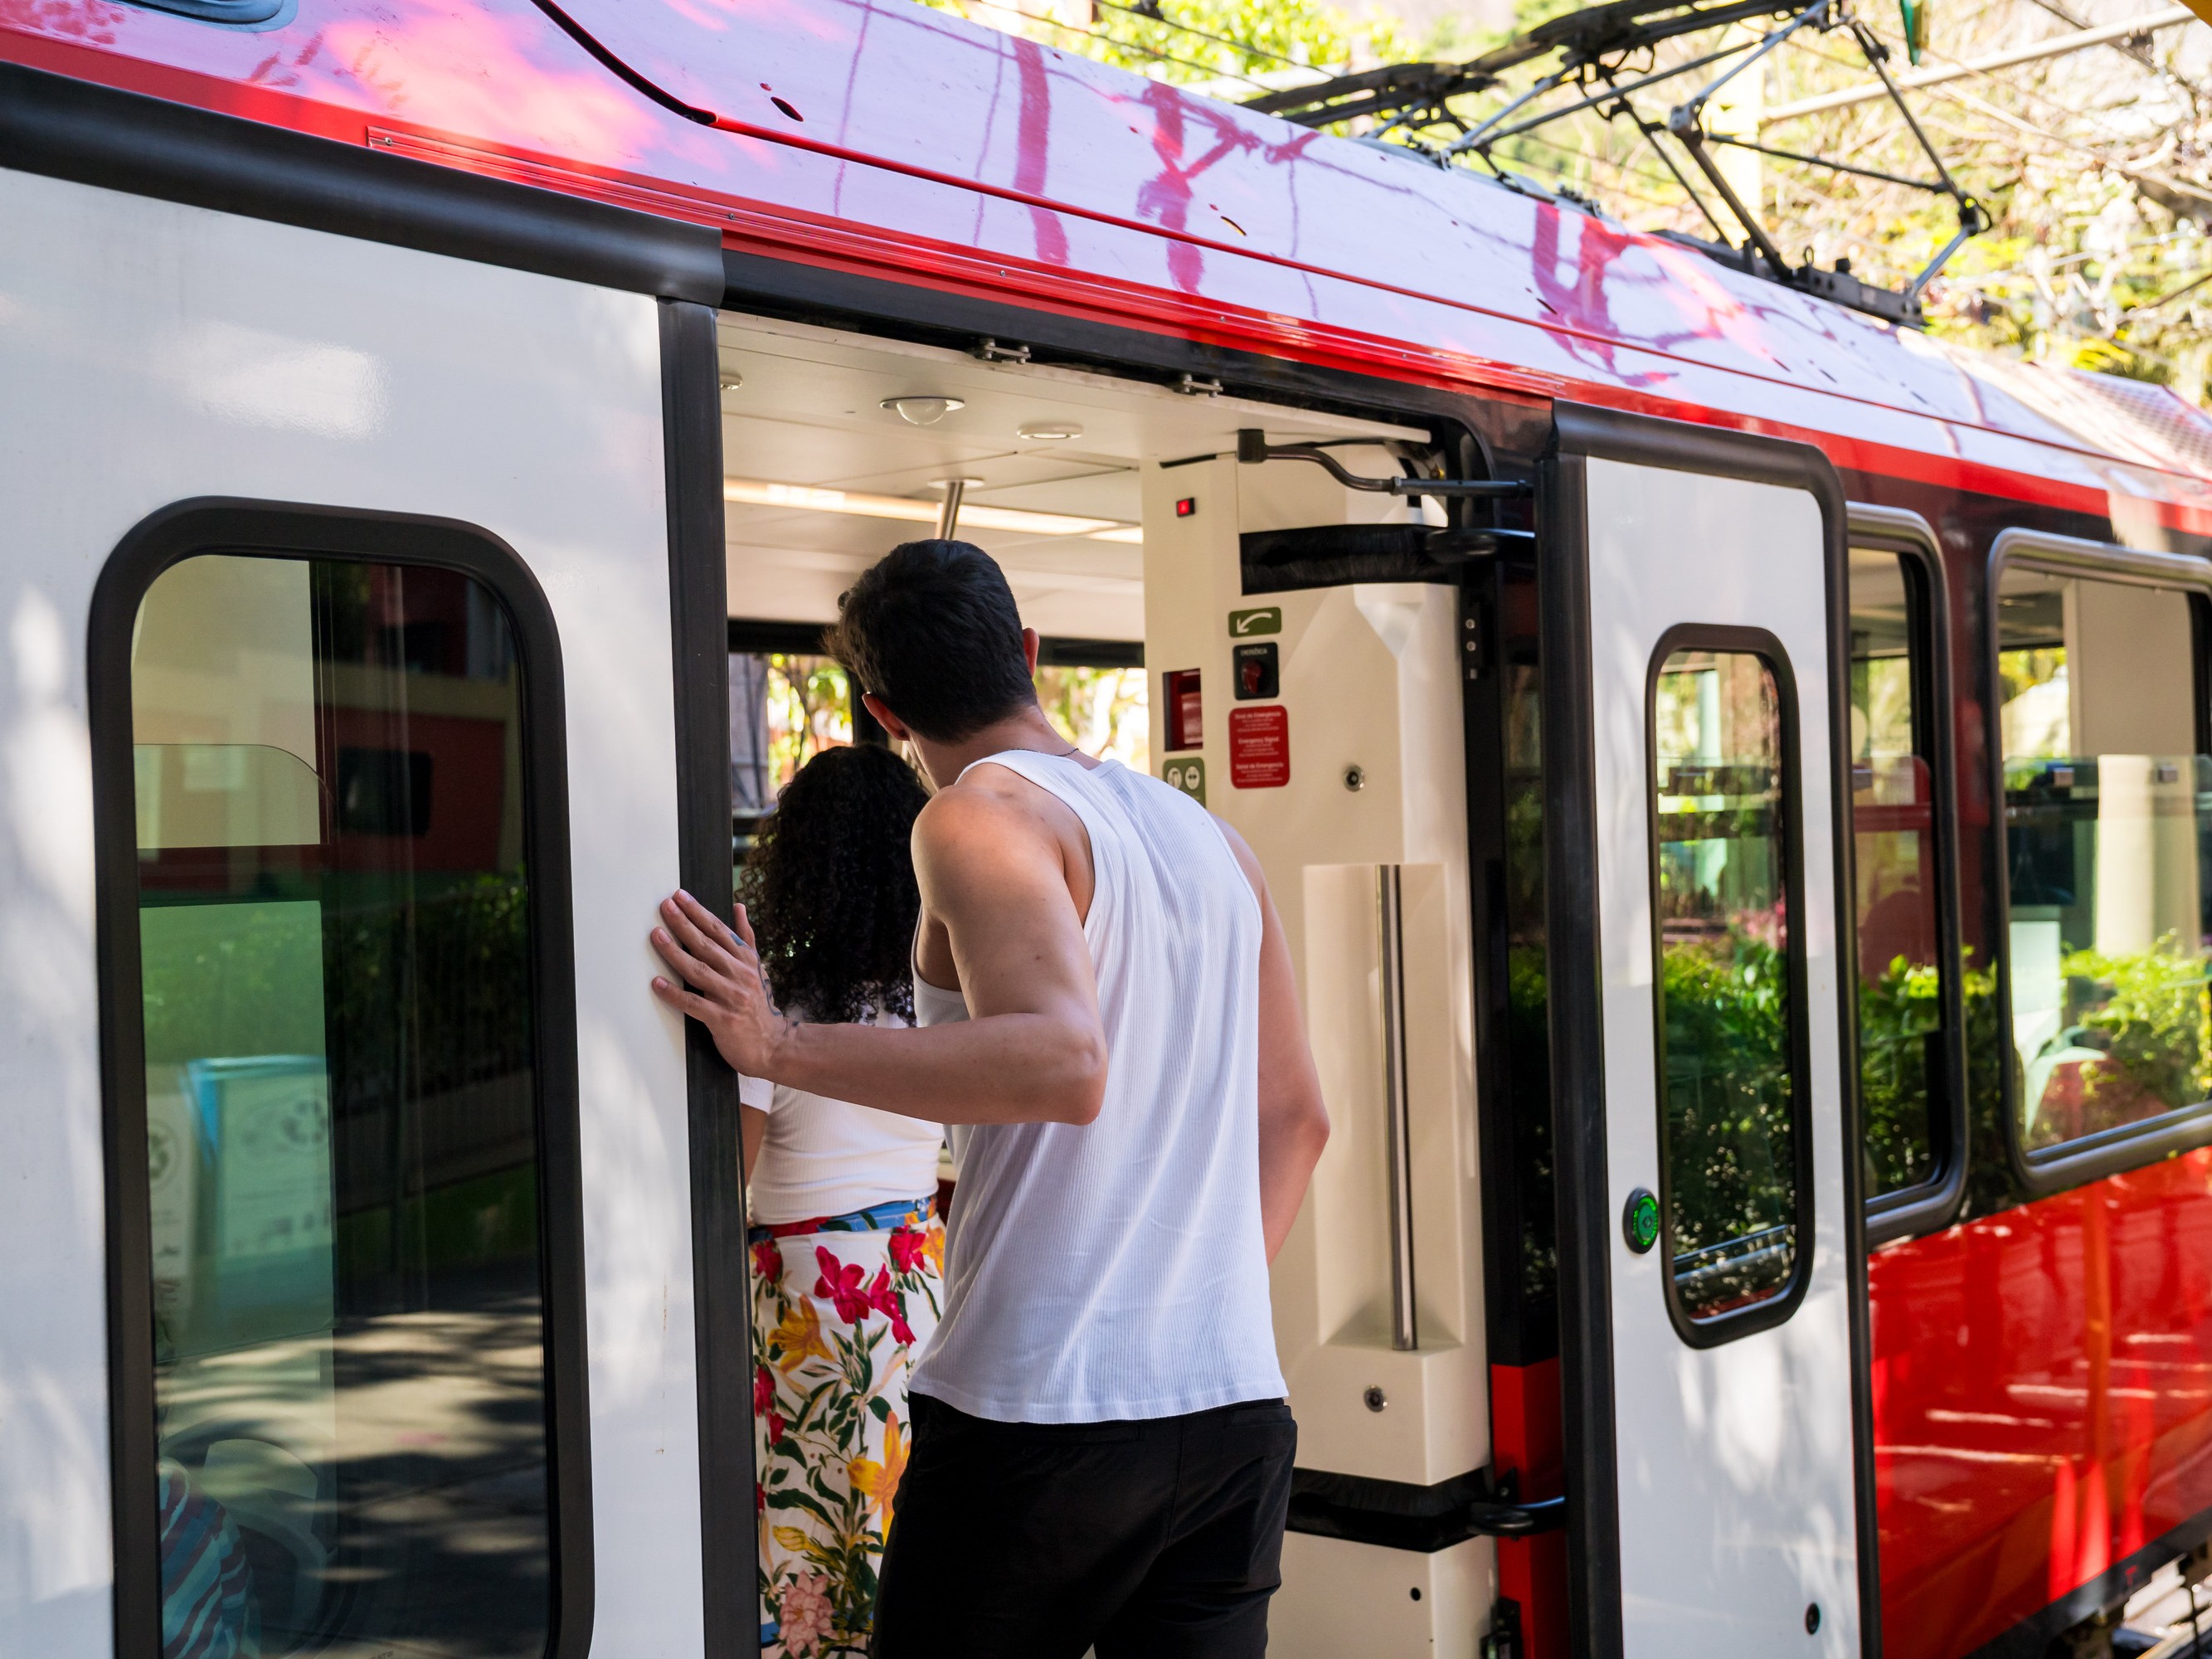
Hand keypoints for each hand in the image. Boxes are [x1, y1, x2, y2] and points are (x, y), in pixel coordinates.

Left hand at [649, 891, 789, 1077]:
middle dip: (684, 924)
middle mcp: (740, 974)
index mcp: (746, 960)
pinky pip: (694, 1004)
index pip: (719, 930)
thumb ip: (745, 937)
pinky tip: (658, 983)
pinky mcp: (722, 1019)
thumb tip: (739, 907)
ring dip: (674, 952)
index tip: (680, 897)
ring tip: (656, 935)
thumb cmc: (759, 1005)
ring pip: (698, 970)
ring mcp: (731, 997)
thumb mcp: (757, 967)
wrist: (773, 1044)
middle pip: (707, 945)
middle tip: (666, 906)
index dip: (698, 912)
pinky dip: (674, 993)